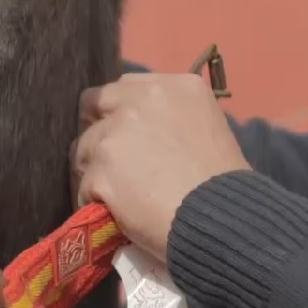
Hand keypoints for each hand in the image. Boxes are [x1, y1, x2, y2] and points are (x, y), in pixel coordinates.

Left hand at [71, 73, 249, 261]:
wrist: (224, 220)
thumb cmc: (226, 183)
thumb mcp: (208, 128)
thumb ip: (170, 119)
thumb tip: (143, 132)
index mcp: (174, 87)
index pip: (123, 87)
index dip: (116, 111)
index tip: (122, 133)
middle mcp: (140, 102)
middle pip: (92, 106)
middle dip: (95, 131)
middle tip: (107, 160)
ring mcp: (116, 136)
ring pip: (82, 149)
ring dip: (92, 170)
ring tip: (114, 195)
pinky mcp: (101, 171)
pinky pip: (83, 187)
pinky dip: (93, 202)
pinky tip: (112, 215)